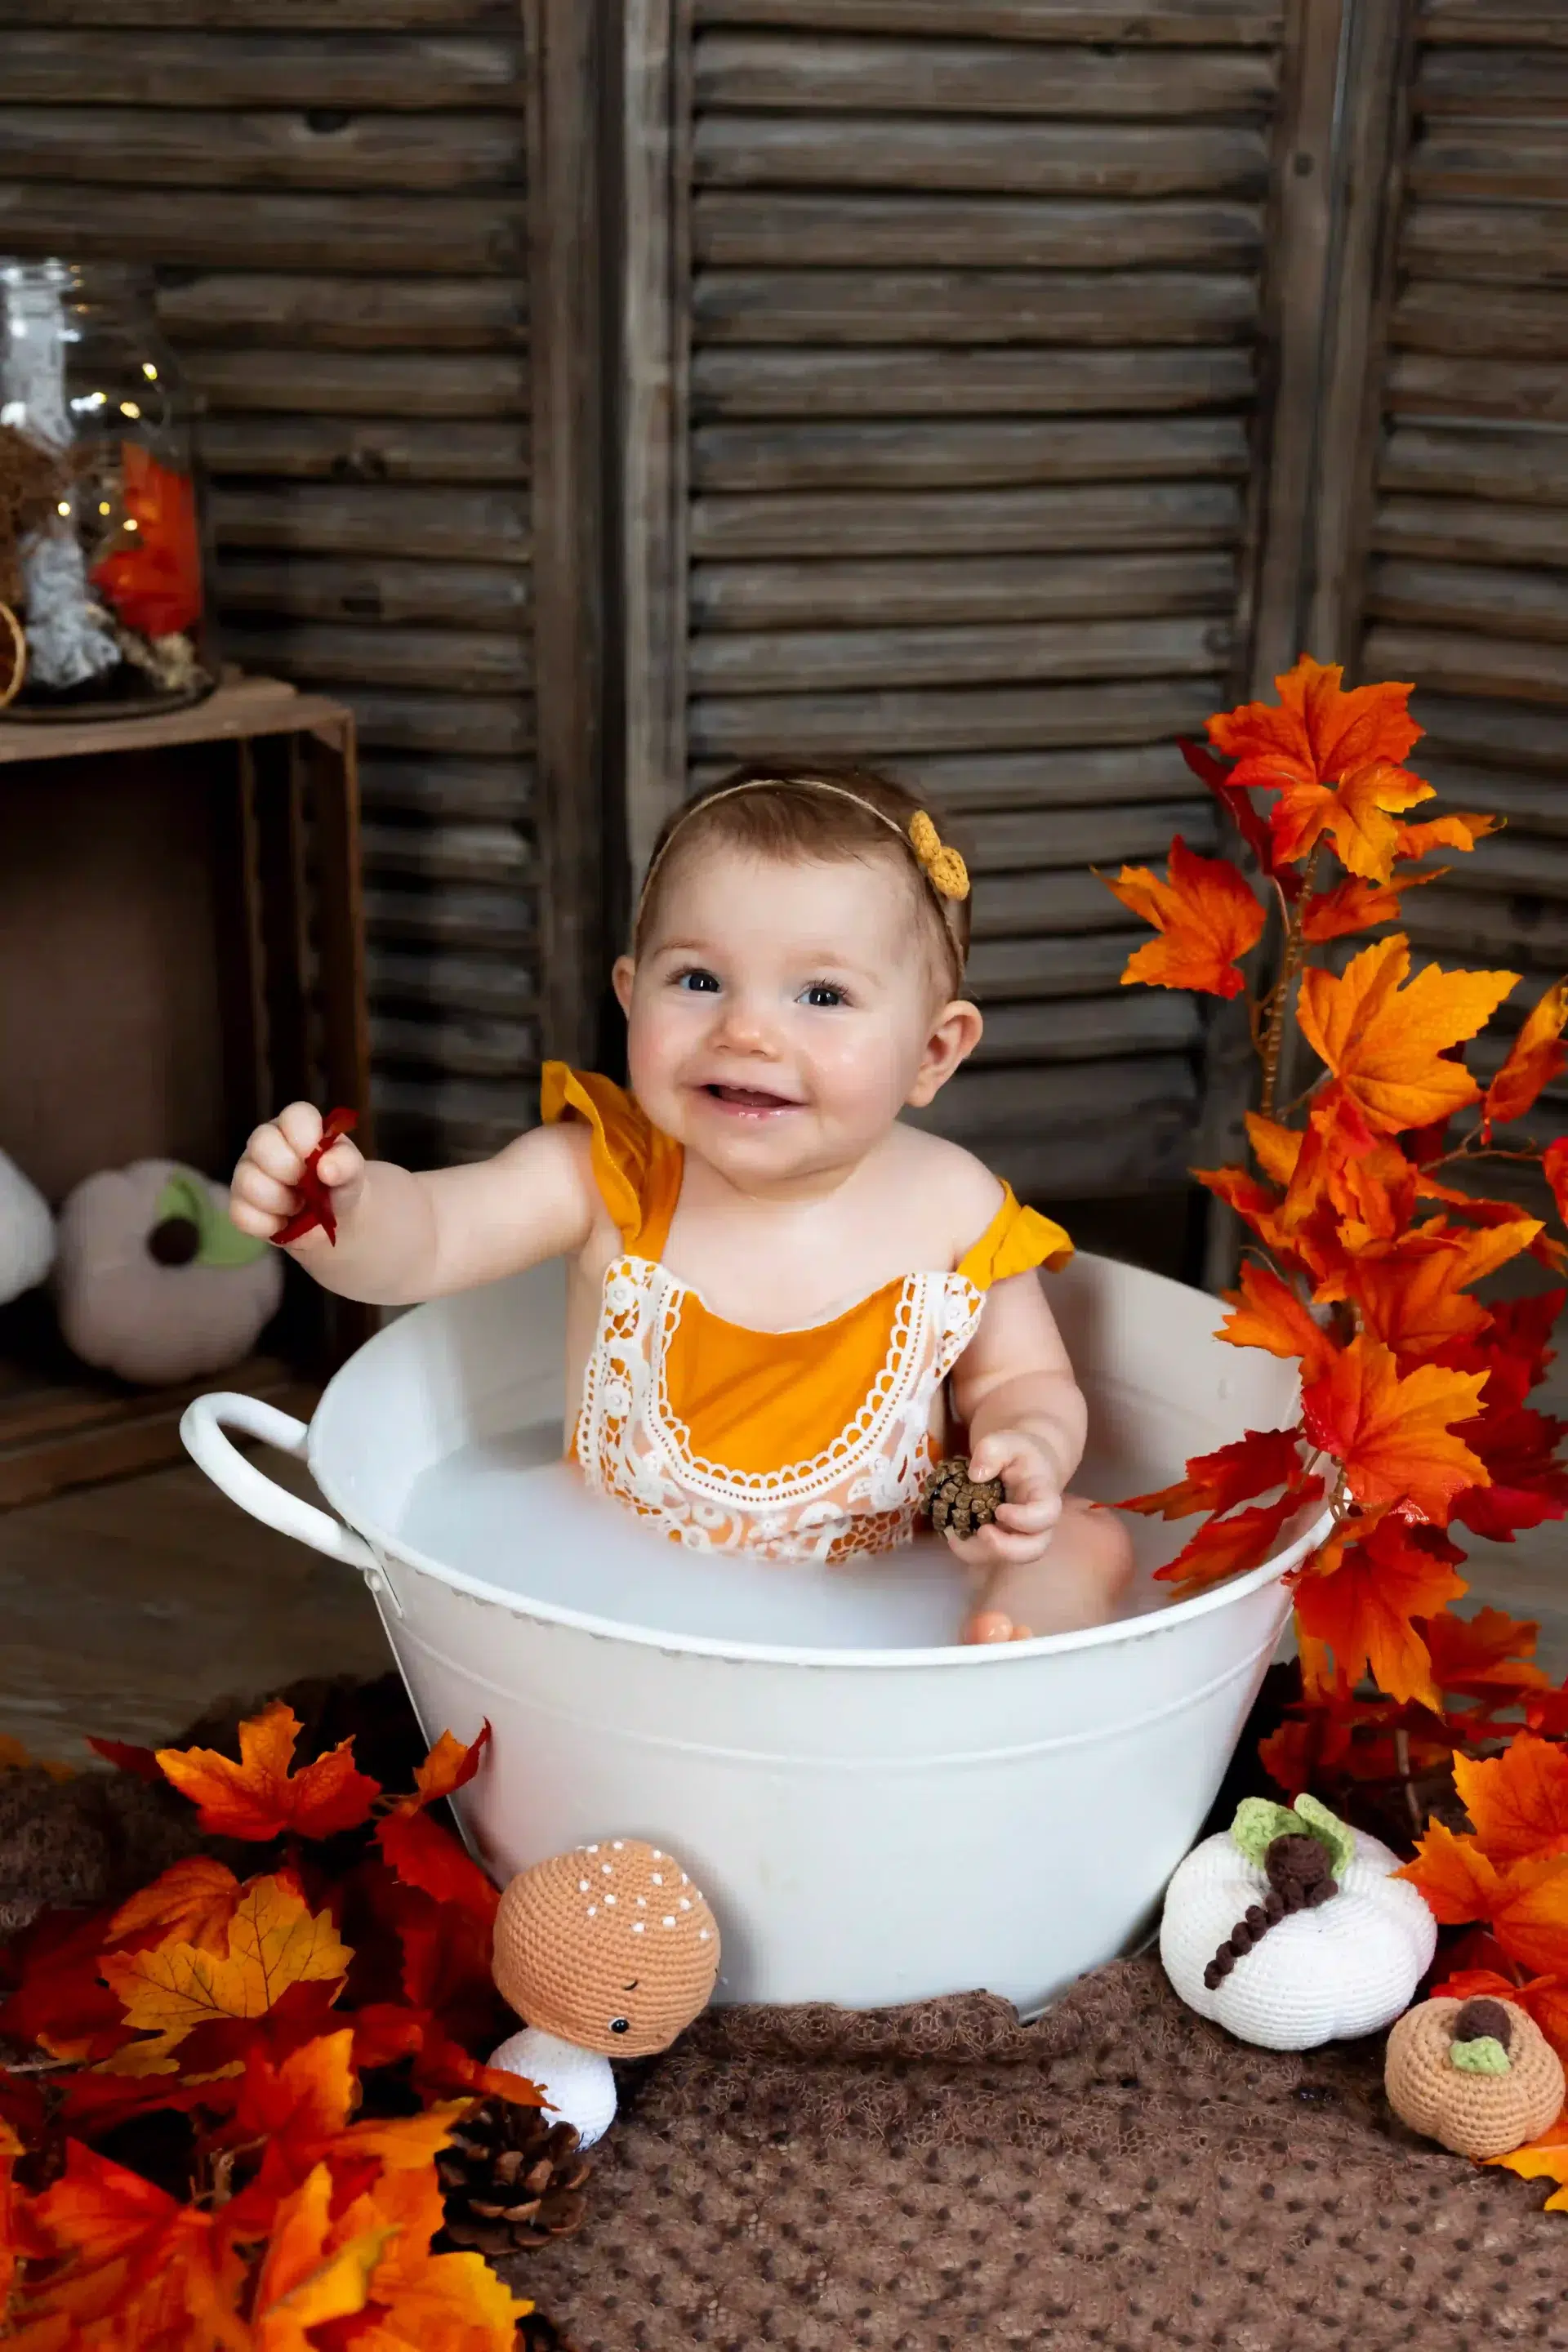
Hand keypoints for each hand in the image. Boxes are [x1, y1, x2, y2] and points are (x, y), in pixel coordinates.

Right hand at [230, 1103, 365, 1245]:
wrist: (333, 1221)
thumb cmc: (339, 1185)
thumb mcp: (352, 1173)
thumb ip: (346, 1164)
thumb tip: (326, 1168)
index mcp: (296, 1126)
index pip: (294, 1115)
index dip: (306, 1138)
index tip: (318, 1160)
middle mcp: (266, 1143)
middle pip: (261, 1143)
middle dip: (290, 1171)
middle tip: (309, 1187)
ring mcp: (247, 1172)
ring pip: (248, 1181)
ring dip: (281, 1202)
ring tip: (299, 1207)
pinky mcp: (239, 1204)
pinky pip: (241, 1214)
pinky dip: (268, 1225)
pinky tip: (283, 1223)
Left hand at [940, 1428, 1062, 1571]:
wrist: (1028, 1462)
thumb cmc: (1019, 1452)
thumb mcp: (1006, 1441)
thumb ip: (992, 1451)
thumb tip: (975, 1476)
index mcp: (1044, 1495)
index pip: (1046, 1514)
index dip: (1024, 1519)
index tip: (1000, 1510)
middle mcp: (1038, 1522)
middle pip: (1035, 1549)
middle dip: (1006, 1549)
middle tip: (982, 1532)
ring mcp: (1022, 1534)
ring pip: (1011, 1558)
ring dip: (982, 1552)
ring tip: (956, 1535)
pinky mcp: (1004, 1539)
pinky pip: (990, 1554)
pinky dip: (969, 1549)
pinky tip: (952, 1532)